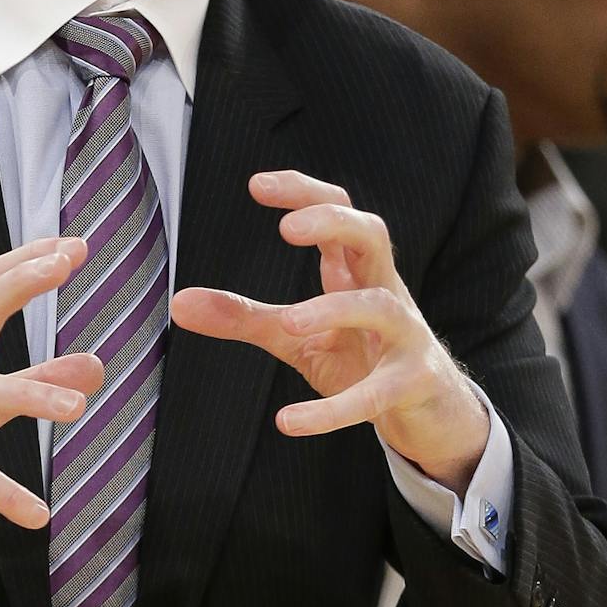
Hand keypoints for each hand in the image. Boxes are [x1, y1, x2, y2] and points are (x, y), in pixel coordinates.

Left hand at [170, 170, 487, 493]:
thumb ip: (242, 317)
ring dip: (336, 310)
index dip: (303, 193)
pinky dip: (334, 410)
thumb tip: (177, 304)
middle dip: (334, 223)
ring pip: (382, 308)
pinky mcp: (415, 385)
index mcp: (354, 272)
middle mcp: (385, 292)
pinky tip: (289, 421)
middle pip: (373, 234)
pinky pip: (377, 394)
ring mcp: (406, 337)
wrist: (429, 415)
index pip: (338, 212)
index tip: (257, 185)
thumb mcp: (296, 337)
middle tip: (287, 229)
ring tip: (291, 323)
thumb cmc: (361, 359)